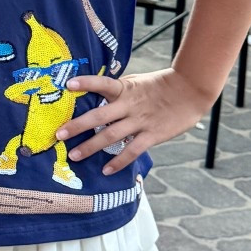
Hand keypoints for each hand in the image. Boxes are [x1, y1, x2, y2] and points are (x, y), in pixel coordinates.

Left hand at [57, 67, 211, 173]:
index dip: (86, 83)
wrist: (191, 90)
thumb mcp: (137, 81)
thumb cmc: (161, 84)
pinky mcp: (153, 135)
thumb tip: (97, 93)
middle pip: (99, 116)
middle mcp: (130, 105)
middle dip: (78, 125)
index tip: (68, 85)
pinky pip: (132, 150)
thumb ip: (118, 89)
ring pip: (111, 135)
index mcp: (125, 89)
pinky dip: (118, 161)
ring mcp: (140, 121)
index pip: (102, 84)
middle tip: (59, 134)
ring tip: (74, 155)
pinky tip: (106, 170)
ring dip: (91, 146)